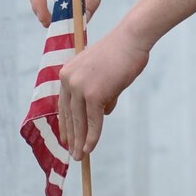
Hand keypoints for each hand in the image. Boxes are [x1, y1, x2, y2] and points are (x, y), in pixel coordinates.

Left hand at [56, 25, 151, 159]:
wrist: (131, 40)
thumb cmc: (121, 54)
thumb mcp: (103, 74)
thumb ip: (99, 92)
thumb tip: (103, 112)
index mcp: (67, 73)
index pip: (63, 104)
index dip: (66, 123)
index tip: (66, 138)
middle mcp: (69, 80)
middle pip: (69, 115)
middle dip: (72, 136)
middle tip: (73, 153)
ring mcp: (80, 87)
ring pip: (79, 121)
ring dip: (80, 141)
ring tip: (79, 156)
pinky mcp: (93, 94)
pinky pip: (92, 121)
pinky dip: (92, 136)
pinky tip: (90, 148)